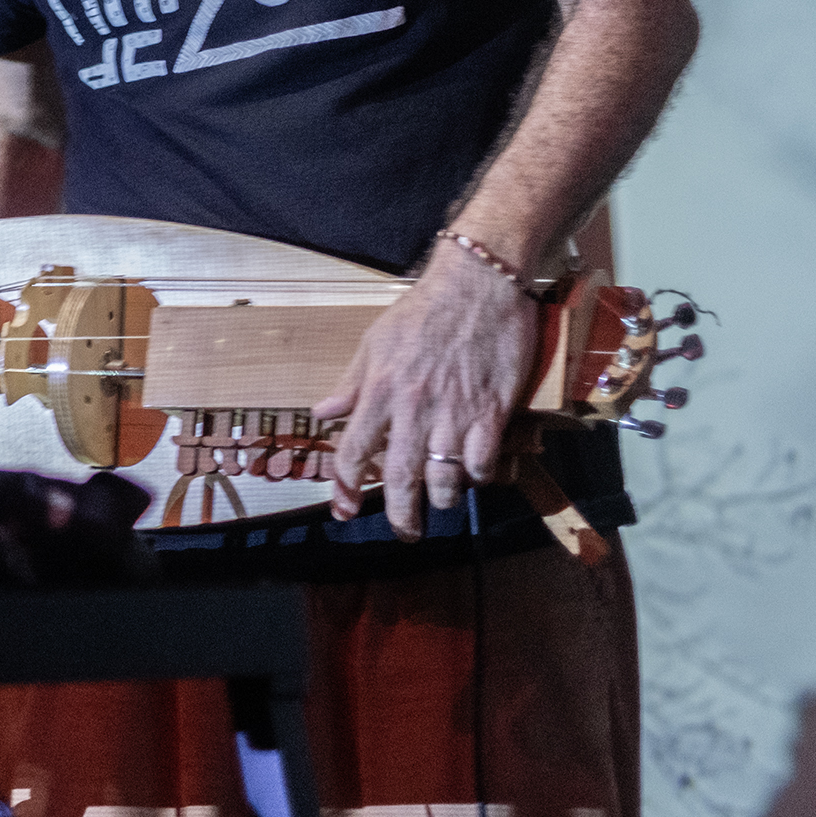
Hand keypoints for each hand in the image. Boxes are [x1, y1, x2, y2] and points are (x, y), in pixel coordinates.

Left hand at [310, 244, 540, 540]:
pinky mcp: (492, 410)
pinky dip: (478, 475)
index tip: (344, 508)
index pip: (353, 450)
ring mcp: (454, 411)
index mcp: (380, 390)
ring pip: (444, 478)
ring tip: (441, 499)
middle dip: (399, 514)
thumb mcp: (375, 342)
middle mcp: (413, 407)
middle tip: (405, 531)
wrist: (478, 285)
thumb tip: (323, 412)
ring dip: (442, 497)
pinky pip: (482, 461)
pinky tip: (474, 471)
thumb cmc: (423, 311)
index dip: (345, 486)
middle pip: (398, 477)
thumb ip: (351, 383)